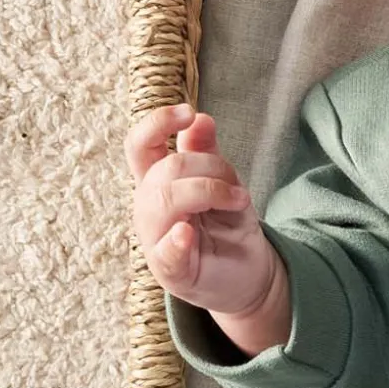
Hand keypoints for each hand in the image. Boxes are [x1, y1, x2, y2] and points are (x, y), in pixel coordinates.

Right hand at [127, 104, 285, 336]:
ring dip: (208, 193)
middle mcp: (148, 208)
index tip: (188, 112)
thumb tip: (201, 119)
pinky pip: (166, 253)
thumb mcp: (223, 184)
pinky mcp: (171, 270)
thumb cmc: (228, 227)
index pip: (140, 145)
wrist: (248, 275)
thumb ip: (207, 155)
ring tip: (239, 202)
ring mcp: (156, 239)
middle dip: (208, 167)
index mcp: (156, 183)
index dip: (157, 123)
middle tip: (238, 187)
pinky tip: (187, 233)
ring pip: (165, 202)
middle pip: (163, 171)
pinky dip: (175, 241)